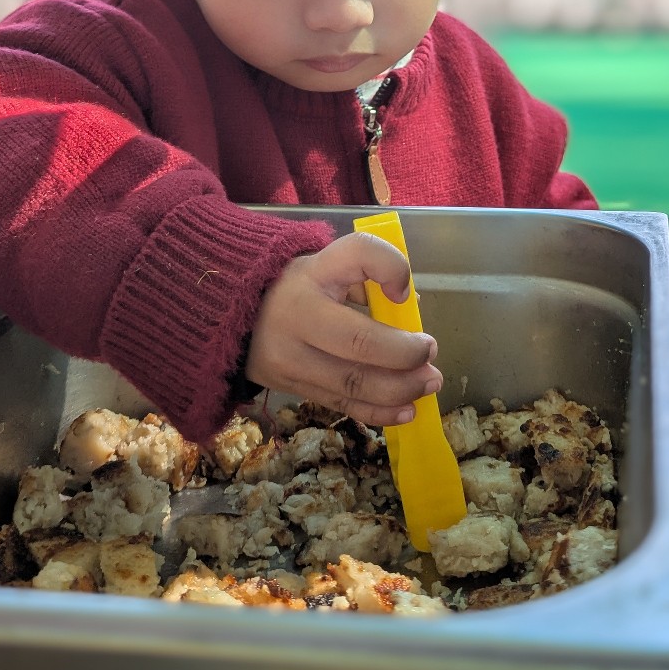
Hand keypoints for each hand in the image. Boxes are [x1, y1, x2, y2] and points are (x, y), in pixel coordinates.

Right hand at [245, 232, 441, 426]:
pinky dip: (378, 411)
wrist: (237, 316)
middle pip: (359, 346)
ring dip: (400, 389)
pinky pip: (342, 404)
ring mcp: (290, 362)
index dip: (389, 273)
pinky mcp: (293, 390)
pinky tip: (406, 410)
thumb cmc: (298, 285)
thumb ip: (371, 268)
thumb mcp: (330, 261)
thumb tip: (407, 301)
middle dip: (404, 357)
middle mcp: (296, 321)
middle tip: (431, 357)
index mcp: (310, 278)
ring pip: (352, 384)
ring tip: (428, 385)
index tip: (405, 294)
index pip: (356, 258)